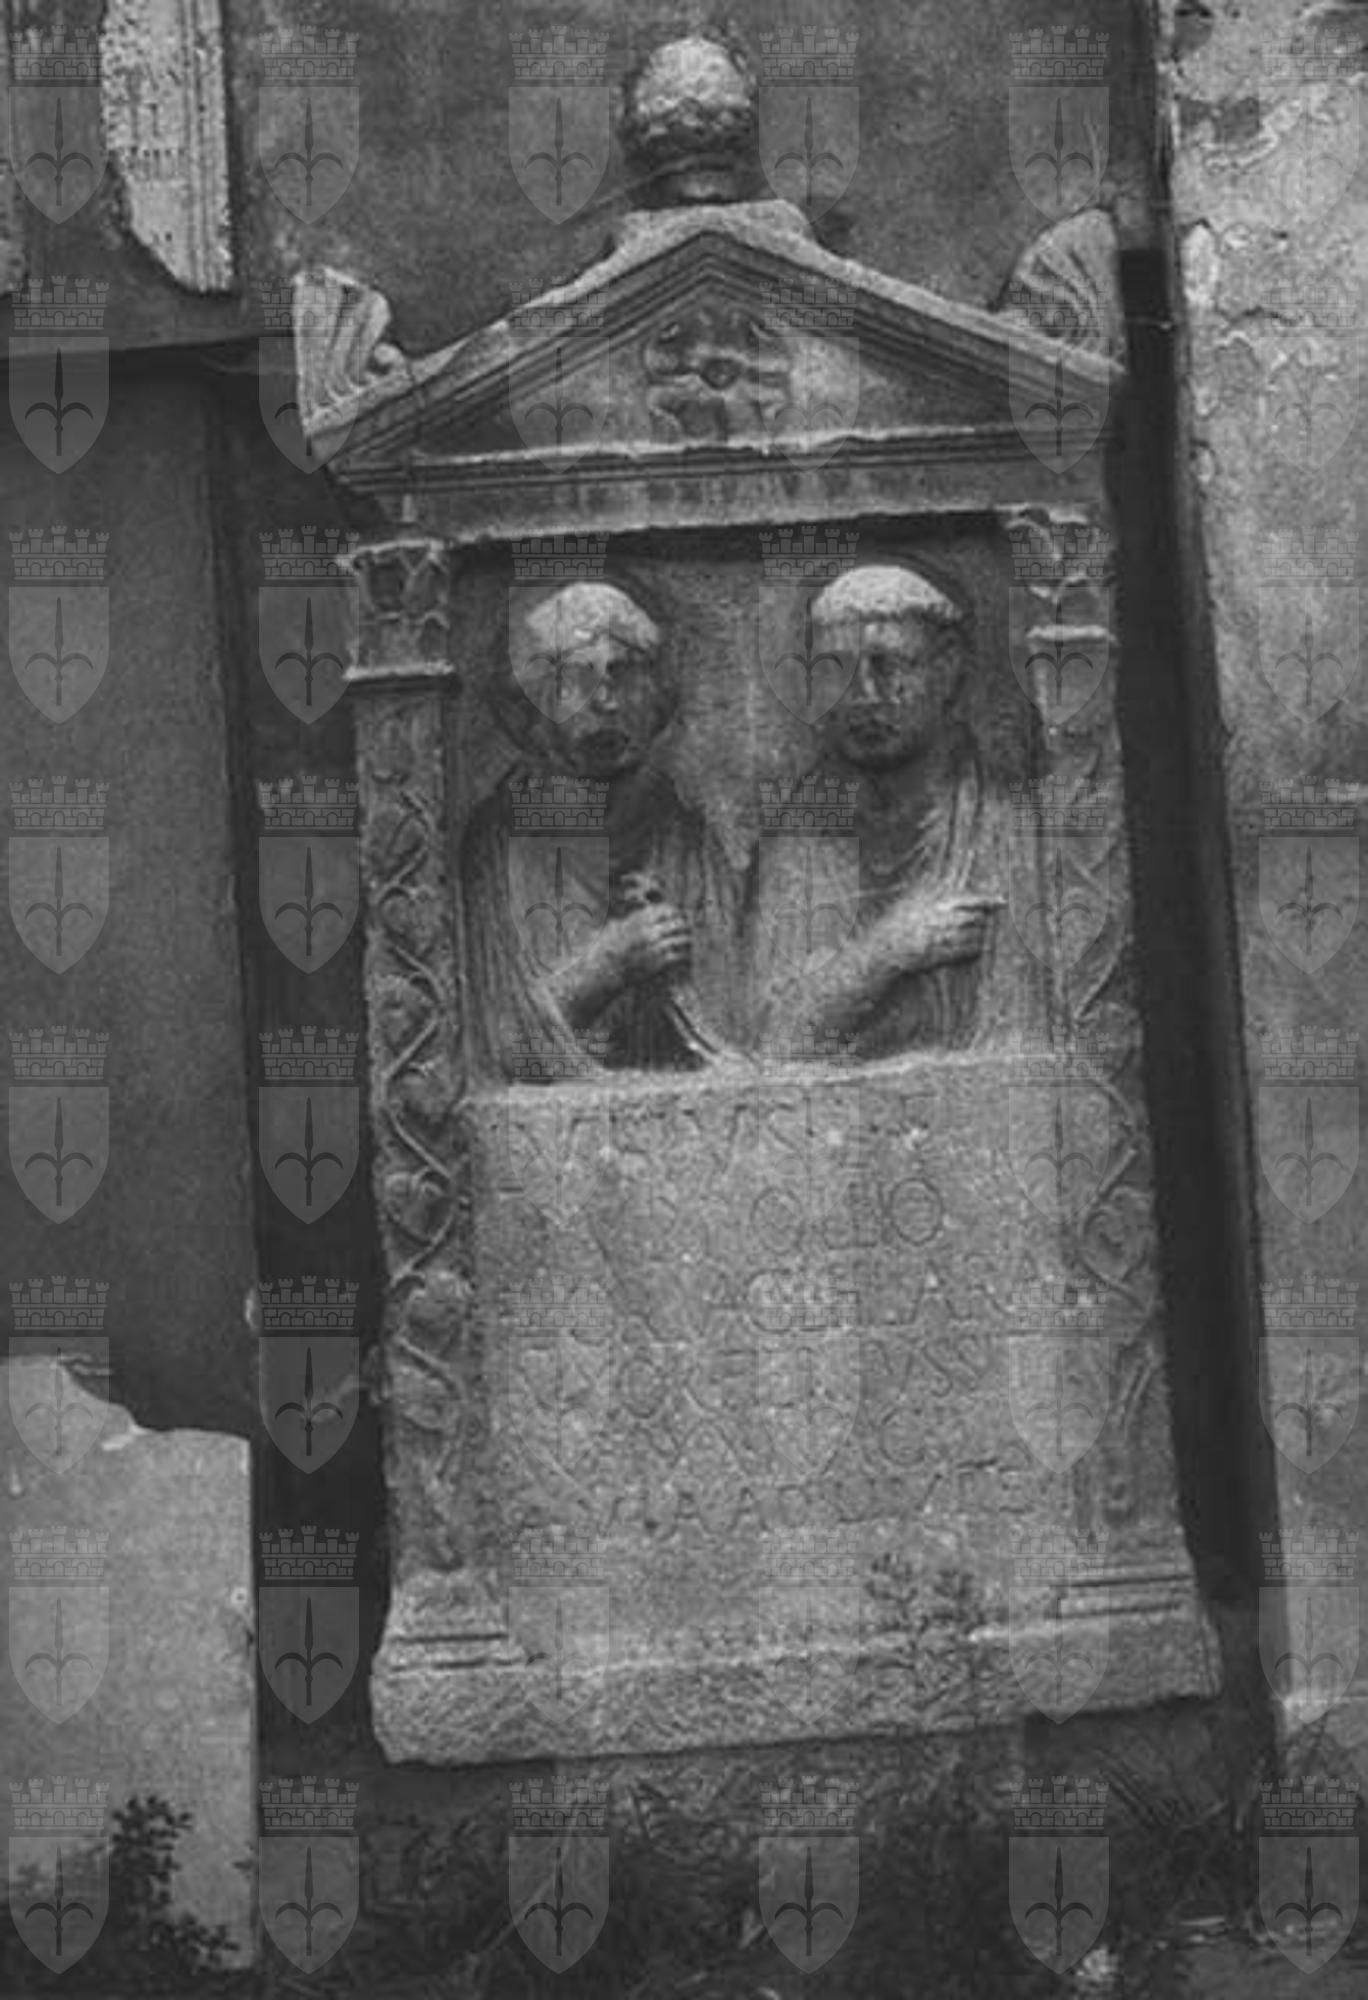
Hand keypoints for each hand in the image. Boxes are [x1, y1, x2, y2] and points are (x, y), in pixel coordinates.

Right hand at [599, 902, 691, 985]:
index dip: (675, 913)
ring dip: (688, 941)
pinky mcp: (658, 964)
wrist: (603, 971)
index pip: (667, 910)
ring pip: (682, 939)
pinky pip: (679, 957)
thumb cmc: (605, 949)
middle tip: (689, 929)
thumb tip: (641, 909)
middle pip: (678, 923)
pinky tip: (686, 957)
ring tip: (690, 943)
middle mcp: (649, 932)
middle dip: (685, 926)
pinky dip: (685, 956)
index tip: (678, 916)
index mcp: (639, 920)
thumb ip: (630, 918)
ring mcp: (654, 948)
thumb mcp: (614, 926)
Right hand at [872, 893, 998, 976]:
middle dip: (984, 919)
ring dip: (982, 935)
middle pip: (978, 919)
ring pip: (976, 936)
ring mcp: (947, 939)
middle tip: (987, 919)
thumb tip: (937, 877)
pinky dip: (974, 949)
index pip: (973, 899)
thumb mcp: (911, 898)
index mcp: (940, 904)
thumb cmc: (896, 921)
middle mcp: (947, 921)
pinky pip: (968, 952)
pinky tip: (974, 949)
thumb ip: (928, 888)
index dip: (990, 900)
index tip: (1002, 901)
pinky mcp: (945, 956)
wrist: (885, 948)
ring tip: (981, 934)